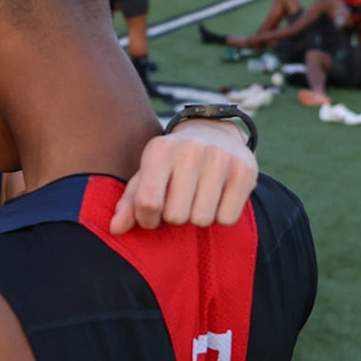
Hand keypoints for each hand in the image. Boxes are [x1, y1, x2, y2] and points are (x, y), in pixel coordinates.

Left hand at [114, 123, 256, 231]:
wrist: (216, 132)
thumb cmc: (173, 162)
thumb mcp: (147, 175)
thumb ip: (130, 203)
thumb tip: (115, 229)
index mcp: (160, 150)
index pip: (148, 203)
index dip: (147, 219)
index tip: (152, 215)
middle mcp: (190, 150)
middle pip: (176, 216)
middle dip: (175, 216)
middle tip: (181, 200)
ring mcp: (220, 159)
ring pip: (201, 219)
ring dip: (198, 217)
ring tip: (199, 197)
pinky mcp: (245, 171)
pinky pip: (227, 218)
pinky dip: (221, 215)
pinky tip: (218, 197)